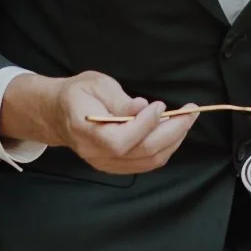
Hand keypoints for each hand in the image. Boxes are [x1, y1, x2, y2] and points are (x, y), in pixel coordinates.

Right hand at [3, 70, 199, 175]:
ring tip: (186, 119)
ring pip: (148, 160)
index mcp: (86, 131)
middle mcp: (96, 153)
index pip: (121, 139)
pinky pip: (146, 163)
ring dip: (174, 140)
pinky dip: (165, 148)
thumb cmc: (78, 94)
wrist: (59, 113)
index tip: (161, 105)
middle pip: (142, 152)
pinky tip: (174, 132)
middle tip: (191, 112)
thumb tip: (142, 107)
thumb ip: (119, 99)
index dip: (145, 125)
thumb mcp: (96, 85)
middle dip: (173, 131)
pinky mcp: (116, 166)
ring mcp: (106, 163)